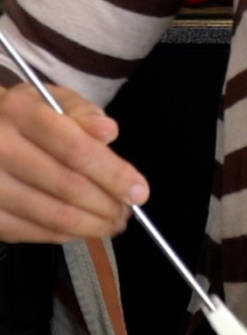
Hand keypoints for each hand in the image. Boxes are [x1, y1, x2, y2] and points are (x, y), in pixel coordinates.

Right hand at [0, 82, 147, 241]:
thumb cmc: (23, 115)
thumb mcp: (51, 99)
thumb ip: (83, 113)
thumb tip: (110, 132)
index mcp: (20, 113)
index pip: (76, 150)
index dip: (113, 174)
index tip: (140, 192)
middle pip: (67, 186)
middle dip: (107, 204)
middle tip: (128, 211)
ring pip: (51, 215)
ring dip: (90, 225)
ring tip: (112, 223)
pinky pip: (30, 232)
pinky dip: (63, 235)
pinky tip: (82, 229)